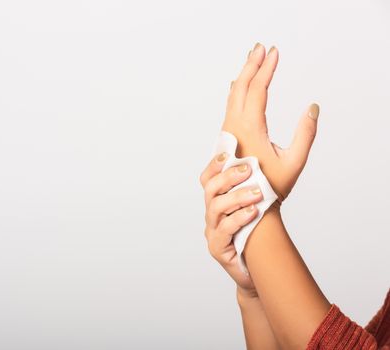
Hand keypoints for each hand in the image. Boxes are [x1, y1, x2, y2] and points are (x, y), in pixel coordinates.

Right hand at [199, 152, 263, 294]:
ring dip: (237, 196)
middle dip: (228, 176)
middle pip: (209, 189)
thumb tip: (266, 157)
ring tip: (258, 193)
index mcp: (218, 200)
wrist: (258, 267)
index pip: (208, 177)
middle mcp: (212, 214)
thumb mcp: (260, 204)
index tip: (229, 154)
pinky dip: (238, 218)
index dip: (214, 164)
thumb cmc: (258, 233)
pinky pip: (224, 230)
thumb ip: (259, 182)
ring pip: (216, 207)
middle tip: (249, 169)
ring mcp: (212, 231)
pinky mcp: (217, 248)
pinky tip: (254, 212)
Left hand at [222, 43, 319, 201]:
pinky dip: (236, 90)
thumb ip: (305, 134)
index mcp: (250, 130)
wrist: (245, 205)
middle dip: (251, 65)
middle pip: (241, 87)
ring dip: (243, 75)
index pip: (257, 90)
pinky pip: (230, 106)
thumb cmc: (271, 186)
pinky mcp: (227, 137)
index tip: (273, 52)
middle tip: (261, 47)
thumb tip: (312, 108)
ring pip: (233, 96)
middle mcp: (235, 127)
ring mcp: (229, 132)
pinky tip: (238, 85)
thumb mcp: (294, 161)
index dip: (266, 69)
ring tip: (252, 58)